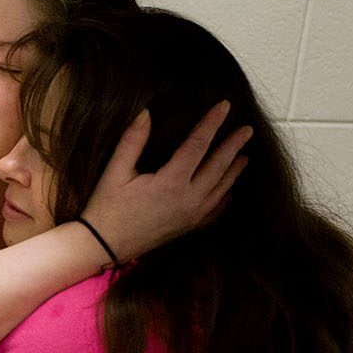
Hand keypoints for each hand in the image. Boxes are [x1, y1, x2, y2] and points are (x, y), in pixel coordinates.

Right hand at [79, 101, 249, 263]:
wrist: (104, 247)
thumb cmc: (106, 209)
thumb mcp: (115, 172)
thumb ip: (132, 141)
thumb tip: (146, 113)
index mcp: (171, 183)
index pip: (198, 145)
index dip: (212, 123)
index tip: (225, 106)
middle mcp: (188, 200)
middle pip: (219, 166)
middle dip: (234, 145)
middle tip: (247, 129)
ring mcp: (192, 216)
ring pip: (223, 188)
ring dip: (235, 170)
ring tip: (244, 156)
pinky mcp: (189, 228)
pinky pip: (216, 211)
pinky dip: (226, 197)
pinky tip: (229, 190)